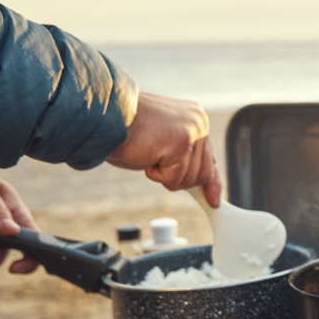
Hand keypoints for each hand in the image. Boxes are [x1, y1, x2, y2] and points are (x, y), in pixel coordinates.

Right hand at [107, 92, 222, 206]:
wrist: (105, 118)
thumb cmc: (127, 132)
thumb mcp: (165, 146)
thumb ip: (186, 159)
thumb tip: (205, 185)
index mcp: (196, 118)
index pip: (210, 158)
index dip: (212, 182)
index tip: (214, 200)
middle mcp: (199, 122)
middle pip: (204, 173)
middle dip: (179, 179)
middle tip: (155, 164)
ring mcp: (192, 132)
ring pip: (190, 178)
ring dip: (164, 175)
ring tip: (148, 153)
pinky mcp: (180, 144)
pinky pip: (175, 178)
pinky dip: (156, 175)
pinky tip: (146, 155)